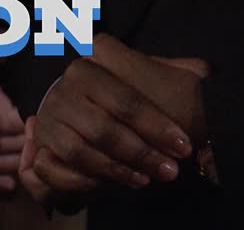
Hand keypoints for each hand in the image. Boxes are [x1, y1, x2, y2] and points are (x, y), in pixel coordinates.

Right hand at [15, 35, 206, 207]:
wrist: (105, 109)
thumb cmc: (141, 93)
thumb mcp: (162, 76)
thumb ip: (179, 70)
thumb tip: (203, 70)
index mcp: (94, 58)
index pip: (127, 101)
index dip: (156, 126)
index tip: (182, 146)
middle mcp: (66, 82)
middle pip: (104, 128)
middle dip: (140, 154)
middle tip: (170, 170)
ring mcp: (50, 111)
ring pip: (79, 151)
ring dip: (114, 170)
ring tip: (144, 179)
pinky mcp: (41, 141)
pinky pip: (51, 168)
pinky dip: (79, 181)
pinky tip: (108, 185)